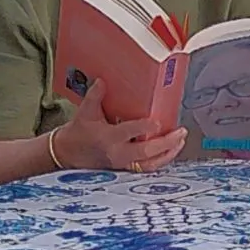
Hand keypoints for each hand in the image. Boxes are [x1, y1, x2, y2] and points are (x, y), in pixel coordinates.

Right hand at [52, 104, 190, 172]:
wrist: (68, 154)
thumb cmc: (78, 133)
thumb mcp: (85, 112)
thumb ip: (95, 96)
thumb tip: (103, 81)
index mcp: (107, 137)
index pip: (129, 133)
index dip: (144, 128)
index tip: (158, 122)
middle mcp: (118, 153)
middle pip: (146, 152)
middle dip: (166, 143)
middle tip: (180, 132)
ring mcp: (123, 164)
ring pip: (150, 164)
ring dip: (168, 154)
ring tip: (181, 141)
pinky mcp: (126, 169)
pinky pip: (147, 168)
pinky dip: (162, 160)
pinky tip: (172, 151)